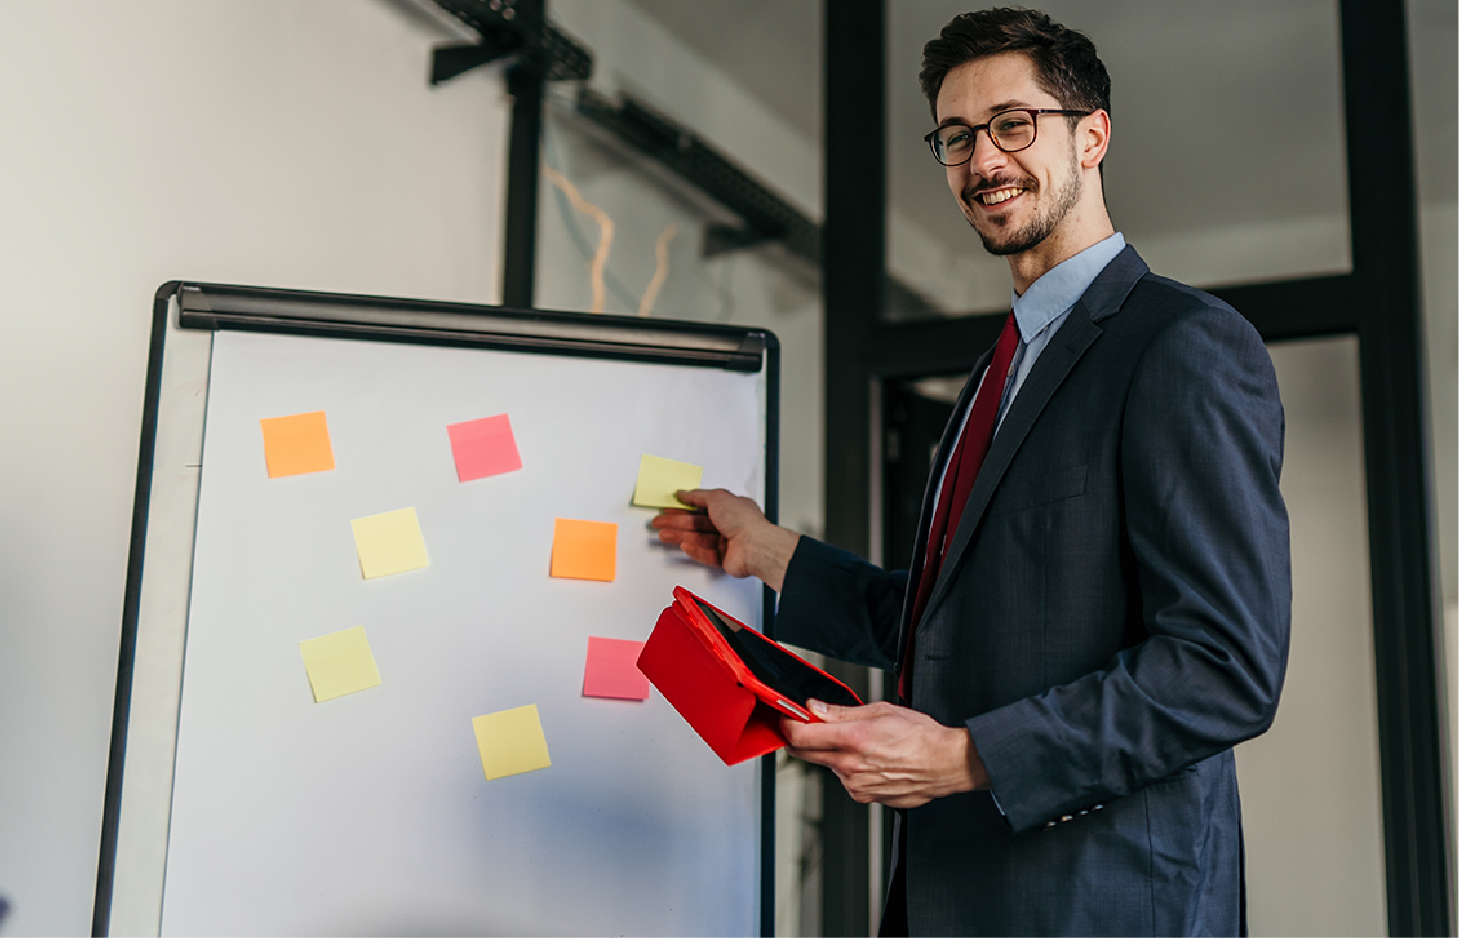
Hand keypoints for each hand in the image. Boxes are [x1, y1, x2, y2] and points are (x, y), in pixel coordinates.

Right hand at [651, 488, 799, 590]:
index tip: (670, 507)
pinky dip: (694, 550)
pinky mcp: (725, 559)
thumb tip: (685, 493)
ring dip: (680, 536)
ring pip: (698, 538)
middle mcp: (730, 524)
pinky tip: (683, 546)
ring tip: (663, 535)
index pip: (703, 506)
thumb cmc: (742, 520)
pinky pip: (706, 554)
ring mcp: (727, 542)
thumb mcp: (717, 497)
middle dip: (676, 522)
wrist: (755, 546)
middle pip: (697, 523)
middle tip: (659, 522)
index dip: (685, 506)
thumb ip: (698, 496)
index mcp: (731, 507)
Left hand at [781, 700, 987, 807]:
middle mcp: (850, 766)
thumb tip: (816, 709)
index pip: (800, 736)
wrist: (947, 765)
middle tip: (810, 726)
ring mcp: (856, 785)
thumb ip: (842, 711)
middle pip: (805, 754)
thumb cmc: (922, 737)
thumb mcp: (881, 711)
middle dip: (802, 739)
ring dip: (832, 754)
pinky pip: (847, 780)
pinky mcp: (864, 797)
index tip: (787, 718)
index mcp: (853, 739)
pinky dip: (851, 769)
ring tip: (862, 744)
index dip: (787, 725)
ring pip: (828, 766)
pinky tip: (872, 761)